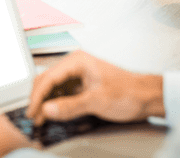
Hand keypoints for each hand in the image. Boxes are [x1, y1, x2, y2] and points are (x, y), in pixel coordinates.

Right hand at [26, 51, 163, 125]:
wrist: (148, 96)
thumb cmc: (129, 92)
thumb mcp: (97, 101)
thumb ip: (70, 106)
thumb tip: (47, 109)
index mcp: (77, 61)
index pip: (48, 78)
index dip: (37, 97)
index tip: (32, 112)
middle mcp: (76, 65)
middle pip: (48, 81)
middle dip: (39, 100)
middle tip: (33, 117)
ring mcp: (79, 75)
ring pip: (54, 88)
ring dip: (47, 103)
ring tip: (41, 118)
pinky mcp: (84, 85)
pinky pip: (64, 93)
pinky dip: (57, 104)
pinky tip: (54, 114)